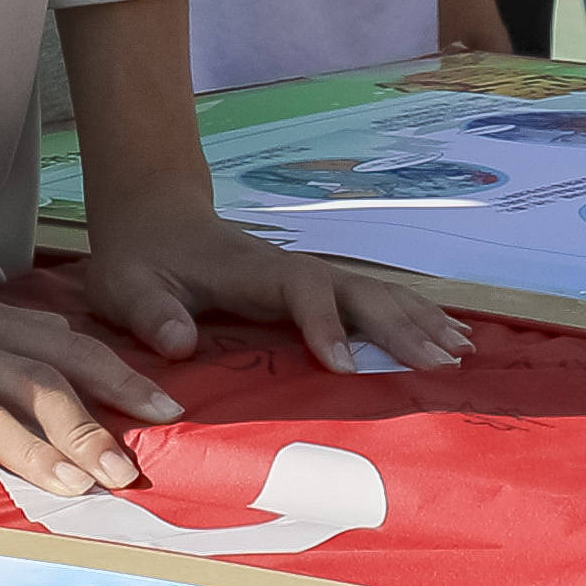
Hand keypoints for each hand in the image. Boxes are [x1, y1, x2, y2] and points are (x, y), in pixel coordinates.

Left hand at [75, 190, 465, 386]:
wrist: (153, 218)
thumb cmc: (140, 260)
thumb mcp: (126, 287)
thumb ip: (150, 313)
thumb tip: (179, 345)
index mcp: (251, 270)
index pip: (301, 290)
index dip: (324, 324)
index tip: (341, 367)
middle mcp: (289, 269)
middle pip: (356, 289)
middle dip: (399, 325)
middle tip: (439, 365)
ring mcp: (307, 275)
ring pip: (373, 292)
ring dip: (417, 320)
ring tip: (459, 354)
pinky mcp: (313, 288)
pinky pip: (371, 300)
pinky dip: (412, 317)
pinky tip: (446, 337)